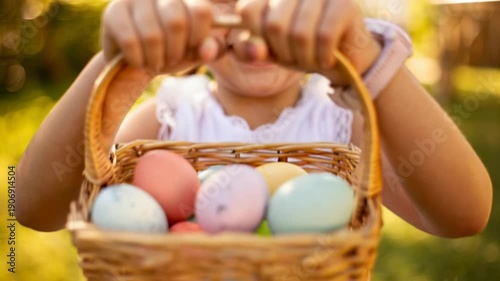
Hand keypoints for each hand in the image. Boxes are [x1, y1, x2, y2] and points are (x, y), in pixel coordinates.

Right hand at [101, 0, 222, 73]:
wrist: (138, 60)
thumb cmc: (174, 50)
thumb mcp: (198, 50)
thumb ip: (212, 49)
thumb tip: (207, 50)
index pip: (201, 10)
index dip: (198, 36)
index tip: (192, 47)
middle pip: (176, 23)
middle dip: (176, 51)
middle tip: (171, 58)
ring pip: (152, 35)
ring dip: (156, 59)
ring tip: (156, 62)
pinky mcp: (113, 11)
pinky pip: (130, 42)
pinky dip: (139, 60)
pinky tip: (139, 61)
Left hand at [236, 0, 381, 84]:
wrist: (346, 60)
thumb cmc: (303, 51)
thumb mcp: (271, 52)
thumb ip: (251, 49)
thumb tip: (256, 50)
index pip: (248, 10)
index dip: (257, 36)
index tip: (272, 47)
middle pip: (275, 25)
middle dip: (284, 52)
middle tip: (297, 58)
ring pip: (300, 33)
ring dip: (305, 58)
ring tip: (313, 60)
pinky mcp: (345, 3)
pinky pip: (324, 36)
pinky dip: (323, 56)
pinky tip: (327, 60)